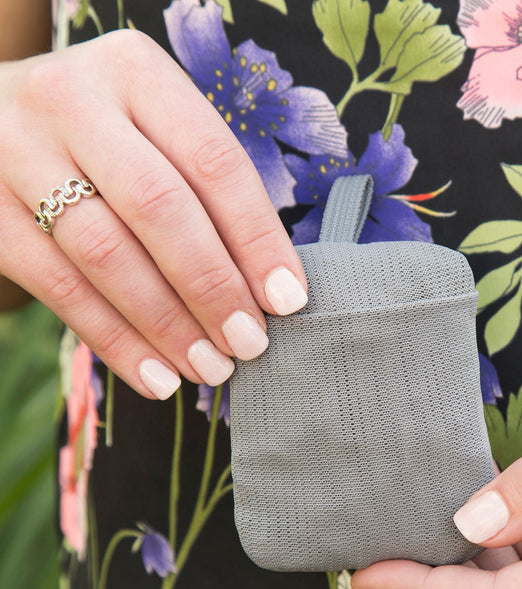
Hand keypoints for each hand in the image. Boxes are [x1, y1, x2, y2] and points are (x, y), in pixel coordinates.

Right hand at [0, 30, 306, 398]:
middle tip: (249, 343)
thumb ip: (208, 192)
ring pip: (107, 254)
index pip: (214, 163)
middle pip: (160, 209)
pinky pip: (60, 289)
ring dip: (168, 325)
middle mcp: (71, 100)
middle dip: (213, 288)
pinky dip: (116, 341)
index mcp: (135, 72)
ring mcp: (16, 151)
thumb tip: (271, 291)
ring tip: (210, 368)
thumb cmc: (111, 137)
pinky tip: (157, 377)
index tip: (288, 300)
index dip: (257, 239)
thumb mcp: (159, 134)